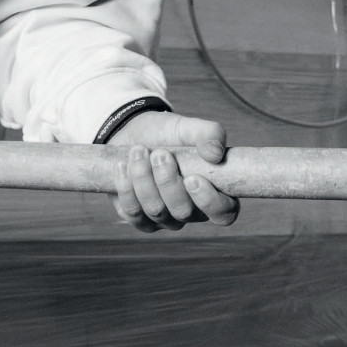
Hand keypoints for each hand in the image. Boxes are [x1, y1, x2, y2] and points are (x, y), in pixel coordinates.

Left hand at [109, 112, 238, 232]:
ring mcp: (165, 219)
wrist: (133, 133)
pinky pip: (133, 213)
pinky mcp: (139, 219)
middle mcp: (192, 212)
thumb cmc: (167, 134)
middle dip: (167, 182)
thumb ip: (209, 133)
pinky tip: (123, 166)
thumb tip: (215, 154)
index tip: (192, 178)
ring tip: (138, 151)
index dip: (209, 202)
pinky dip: (127, 188)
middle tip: (159, 153)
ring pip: (156, 211)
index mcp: (214, 193)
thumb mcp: (188, 127)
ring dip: (144, 180)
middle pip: (183, 212)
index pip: (223, 214)